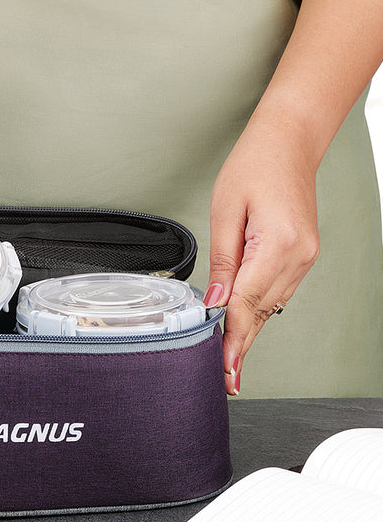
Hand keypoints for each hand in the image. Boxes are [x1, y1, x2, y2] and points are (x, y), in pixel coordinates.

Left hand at [205, 129, 319, 395]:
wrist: (288, 143)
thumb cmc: (254, 166)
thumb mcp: (225, 212)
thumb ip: (223, 262)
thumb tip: (217, 302)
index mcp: (279, 244)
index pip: (248, 305)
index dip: (233, 341)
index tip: (224, 370)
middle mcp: (298, 256)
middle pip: (262, 313)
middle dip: (241, 345)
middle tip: (225, 378)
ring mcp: (305, 257)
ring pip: (271, 307)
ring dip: (250, 330)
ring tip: (229, 359)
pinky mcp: (302, 255)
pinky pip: (278, 292)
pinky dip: (259, 310)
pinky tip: (245, 324)